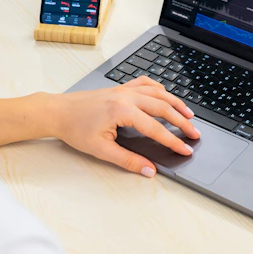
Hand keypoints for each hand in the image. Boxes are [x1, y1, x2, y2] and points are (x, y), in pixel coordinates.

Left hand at [48, 76, 198, 176]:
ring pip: (158, 92)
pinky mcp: (120, 88)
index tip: (185, 149)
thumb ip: (128, 161)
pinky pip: (145, 83)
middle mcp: (126, 96)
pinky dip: (159, 88)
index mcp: (123, 110)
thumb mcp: (101, 150)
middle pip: (163, 107)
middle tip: (194, 133)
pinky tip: (165, 95)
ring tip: (188, 114)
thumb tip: (149, 170)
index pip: (156, 128)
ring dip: (175, 103)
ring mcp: (124, 89)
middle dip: (181, 121)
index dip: (173, 140)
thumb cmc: (74, 128)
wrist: (57, 112)